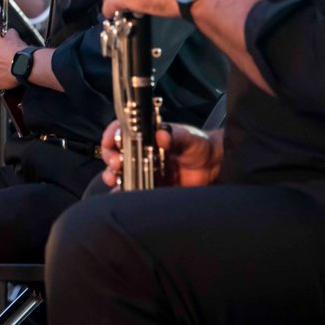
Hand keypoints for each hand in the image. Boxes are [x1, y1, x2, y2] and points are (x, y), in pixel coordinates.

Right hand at [100, 121, 222, 188]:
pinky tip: (121, 193)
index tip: (111, 140)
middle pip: (115, 152)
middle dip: (111, 157)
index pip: (122, 131)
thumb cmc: (199, 145)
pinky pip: (131, 190)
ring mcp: (143, 170)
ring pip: (119, 172)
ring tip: (115, 178)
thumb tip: (162, 135)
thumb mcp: (189, 137)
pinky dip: (123, 193)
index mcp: (147, 135)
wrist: (213, 167)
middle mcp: (141, 151)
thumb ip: (176, 135)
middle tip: (116, 162)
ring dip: (112, 175)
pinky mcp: (149, 186)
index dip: (112, 134)